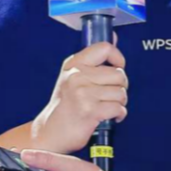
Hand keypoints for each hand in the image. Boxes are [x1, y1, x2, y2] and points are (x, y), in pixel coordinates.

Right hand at [30, 34, 127, 154]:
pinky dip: (119, 114)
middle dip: (120, 87)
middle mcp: (77, 76)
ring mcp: (83, 93)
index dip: (118, 58)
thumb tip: (113, 38)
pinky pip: (118, 108)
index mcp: (74, 64)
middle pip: (119, 74)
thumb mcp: (72, 78)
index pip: (104, 48)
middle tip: (110, 95)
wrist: (50, 132)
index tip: (117, 68)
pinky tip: (110, 116)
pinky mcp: (90, 111)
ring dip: (119, 103)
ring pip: (121, 93)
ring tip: (108, 107)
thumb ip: (93, 61)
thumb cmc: (64, 106)